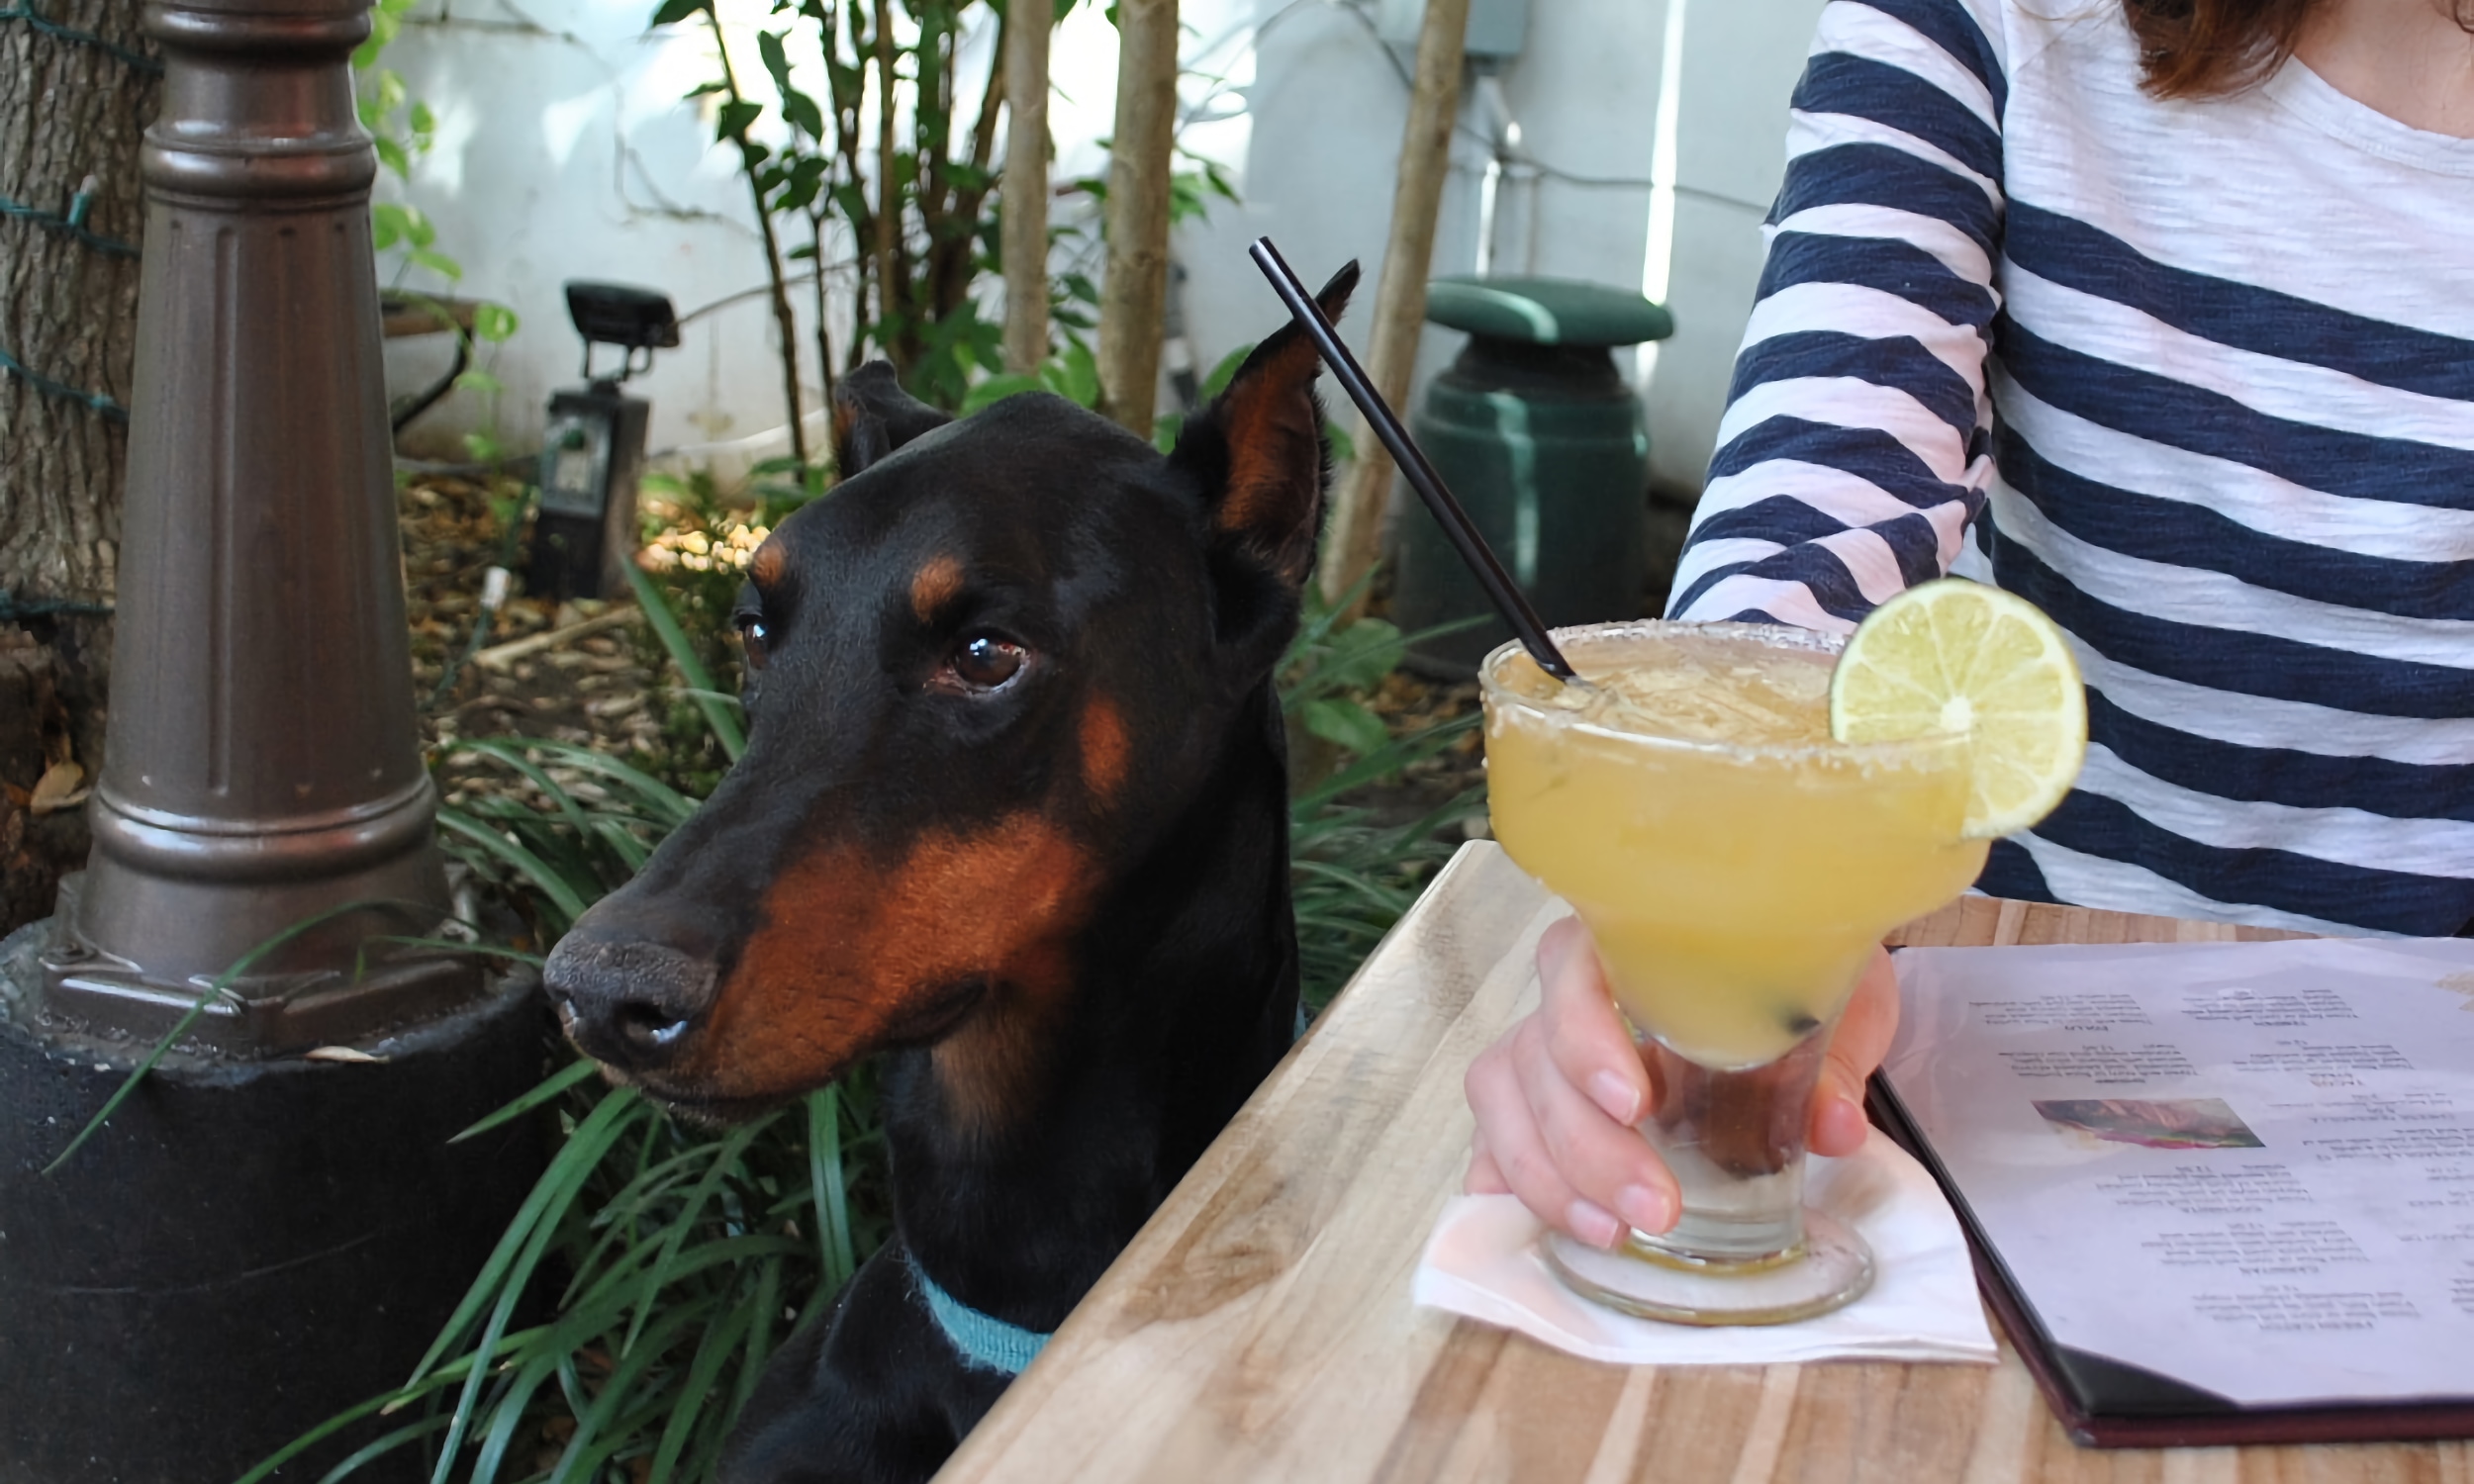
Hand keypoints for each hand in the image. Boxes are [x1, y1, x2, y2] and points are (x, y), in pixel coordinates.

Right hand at [1462, 917, 1900, 1248]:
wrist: (1785, 988)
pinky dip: (1508, 1184)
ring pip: (1503, 1101)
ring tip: (1614, 1232)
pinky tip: (1538, 1226)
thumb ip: (1830, 1062)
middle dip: (1588, 1146)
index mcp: (1630, 943)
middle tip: (1657, 1208)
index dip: (1587, 1037)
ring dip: (1550, 1178)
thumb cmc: (1793, 983)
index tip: (1636, 1104)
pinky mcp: (1532, 1100)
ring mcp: (1541, 1045)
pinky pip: (1492, 1137)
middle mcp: (1569, 989)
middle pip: (1537, 1057)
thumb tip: (1832, 1127)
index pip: (1573, 971)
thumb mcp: (1833, 1004)